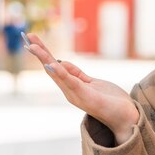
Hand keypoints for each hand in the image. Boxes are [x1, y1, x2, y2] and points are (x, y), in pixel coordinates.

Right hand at [23, 32, 138, 144]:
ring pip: (57, 74)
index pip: (54, 67)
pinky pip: (71, 82)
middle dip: (40, 52)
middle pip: (51, 68)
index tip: (33, 39)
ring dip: (45, 59)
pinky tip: (52, 64)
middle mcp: (69, 92)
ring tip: (33, 46)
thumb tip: (61, 62)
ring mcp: (76, 95)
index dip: (44, 53)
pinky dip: (61, 73)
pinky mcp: (86, 97)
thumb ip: (77, 75)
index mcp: (71, 87)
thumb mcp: (92, 83)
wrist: (126, 118)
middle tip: (28, 36)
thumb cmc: (110, 101)